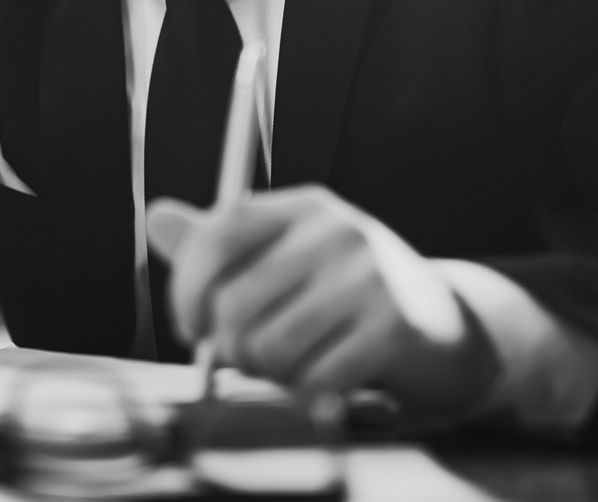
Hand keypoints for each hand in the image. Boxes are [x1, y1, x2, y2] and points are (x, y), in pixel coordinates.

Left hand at [146, 187, 498, 417]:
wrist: (442, 326)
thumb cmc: (346, 293)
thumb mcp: (286, 255)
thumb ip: (219, 245)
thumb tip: (156, 216)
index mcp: (302, 206)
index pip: (218, 236)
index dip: (187, 289)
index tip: (189, 326)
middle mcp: (336, 230)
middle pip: (235, 302)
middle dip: (230, 347)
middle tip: (249, 357)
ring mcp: (369, 276)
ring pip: (271, 346)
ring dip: (268, 373)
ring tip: (287, 367)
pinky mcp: (393, 327)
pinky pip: (314, 377)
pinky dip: (306, 392)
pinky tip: (320, 383)